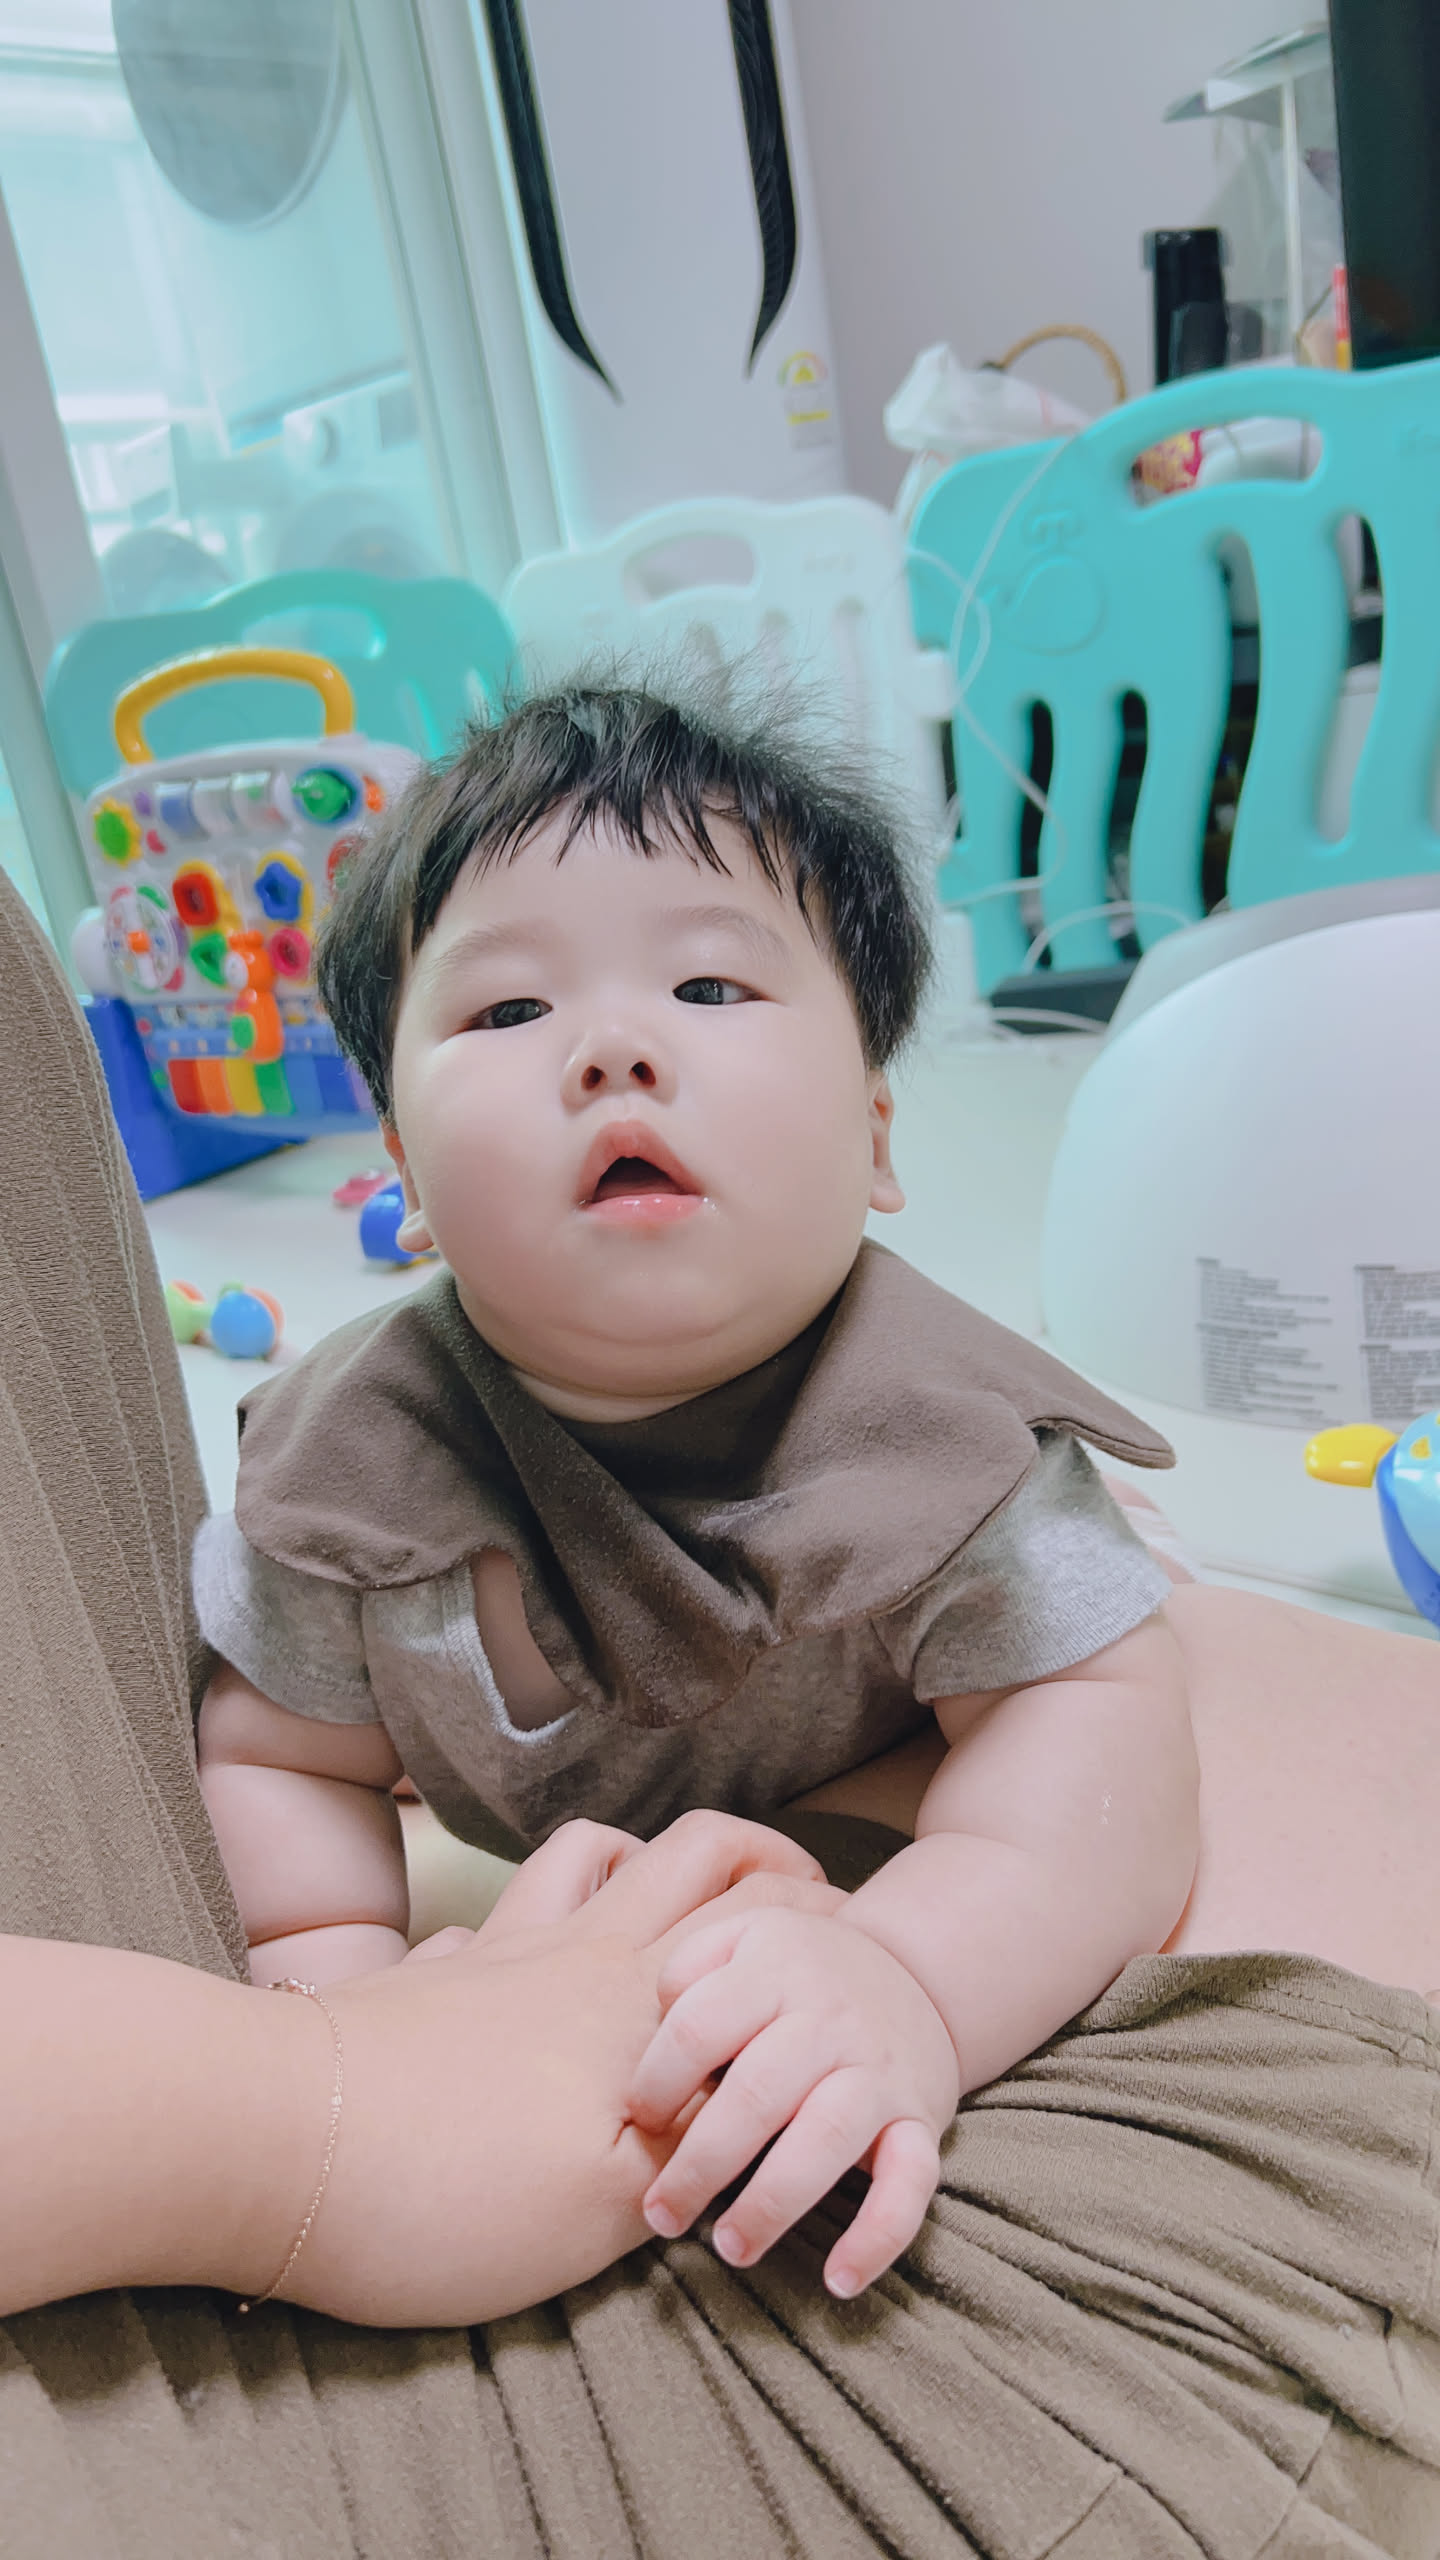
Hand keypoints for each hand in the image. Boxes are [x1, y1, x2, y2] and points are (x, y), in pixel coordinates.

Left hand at [280, 1812, 836, 2325]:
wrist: (277, 2148)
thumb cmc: (454, 2190)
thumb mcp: (603, 2206)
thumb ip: (681, 2153)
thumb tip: (726, 2121)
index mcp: (630, 1996)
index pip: (746, 1912)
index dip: (809, 1910)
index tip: (852, 1932)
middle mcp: (569, 1949)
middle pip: (679, 1854)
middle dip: (749, 1855)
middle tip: (789, 1890)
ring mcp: (490, 1954)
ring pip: (583, 1858)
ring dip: (636, 1862)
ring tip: (660, 1910)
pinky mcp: (418, 1981)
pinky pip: (493, 1917)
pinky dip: (531, 1923)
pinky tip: (520, 1972)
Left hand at [628, 1905, 960, 2298]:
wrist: (916, 1973)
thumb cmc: (799, 1972)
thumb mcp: (745, 1936)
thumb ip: (690, 1963)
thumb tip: (653, 2019)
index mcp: (775, 1967)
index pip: (701, 2025)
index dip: (658, 2080)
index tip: (636, 2123)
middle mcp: (830, 2017)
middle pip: (758, 2093)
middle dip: (700, 2165)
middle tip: (661, 2216)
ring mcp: (879, 2071)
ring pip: (827, 2138)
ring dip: (772, 2202)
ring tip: (728, 2249)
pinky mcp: (921, 2120)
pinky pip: (910, 2183)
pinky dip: (878, 2236)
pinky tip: (838, 2281)